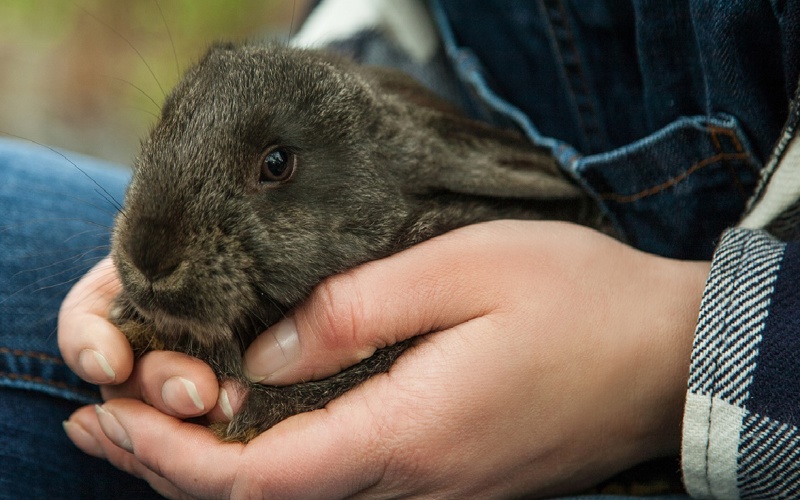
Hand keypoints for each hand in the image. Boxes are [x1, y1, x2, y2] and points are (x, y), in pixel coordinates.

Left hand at [61, 221, 709, 497]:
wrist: (664, 357)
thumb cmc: (576, 303)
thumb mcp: (462, 272)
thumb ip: (355, 310)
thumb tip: (266, 353)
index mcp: (408, 434)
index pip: (256, 478)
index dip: (169, 456)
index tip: (109, 414)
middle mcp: (414, 481)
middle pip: (265, 498)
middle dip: (170, 465)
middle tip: (100, 420)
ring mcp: (436, 487)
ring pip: (301, 493)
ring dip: (218, 462)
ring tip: (153, 420)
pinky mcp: (452, 473)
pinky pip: (345, 479)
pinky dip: (278, 458)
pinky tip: (253, 424)